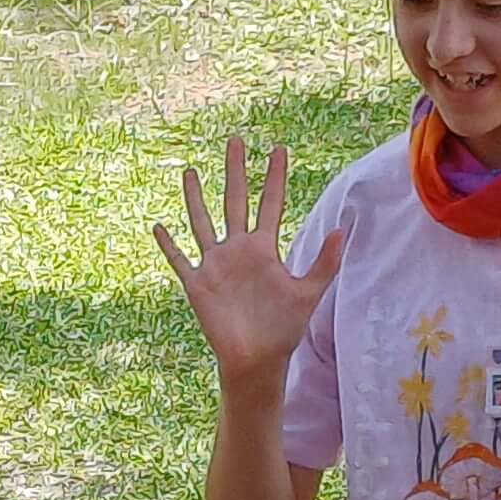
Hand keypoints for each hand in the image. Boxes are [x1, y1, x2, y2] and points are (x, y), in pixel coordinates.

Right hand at [156, 137, 347, 403]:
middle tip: (235, 140)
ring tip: (191, 171)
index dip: (275, 177)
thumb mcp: (308, 292)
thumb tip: (341, 230)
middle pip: (236, 200)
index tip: (278, 149)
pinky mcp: (198, 284)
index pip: (270, 203)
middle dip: (236, 171)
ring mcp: (216, 265)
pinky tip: (159, 226)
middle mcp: (238, 250)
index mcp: (264, 249)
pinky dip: (169, 245)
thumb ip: (324, 262)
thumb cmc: (283, 329)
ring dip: (196, 198)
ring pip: (202, 222)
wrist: (256, 359)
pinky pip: (180, 260)